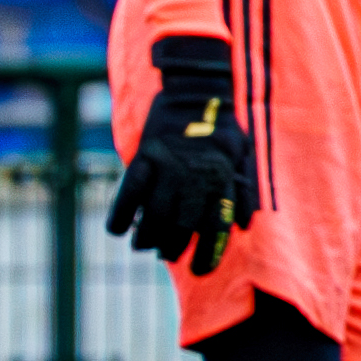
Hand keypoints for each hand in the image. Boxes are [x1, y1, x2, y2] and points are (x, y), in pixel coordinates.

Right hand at [106, 34, 256, 274]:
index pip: (215, 226)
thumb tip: (243, 224)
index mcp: (221, 178)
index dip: (207, 252)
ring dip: (147, 236)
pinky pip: (128, 191)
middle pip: (181, 224)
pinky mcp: (144, 154)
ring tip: (145, 247)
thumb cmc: (223, 126)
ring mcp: (167, 166)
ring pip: (153, 213)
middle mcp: (195, 176)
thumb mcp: (244, 155)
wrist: (197, 88)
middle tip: (169, 256)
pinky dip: (120, 214)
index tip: (200, 271)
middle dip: (174, 246)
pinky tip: (116, 231)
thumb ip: (242, 189)